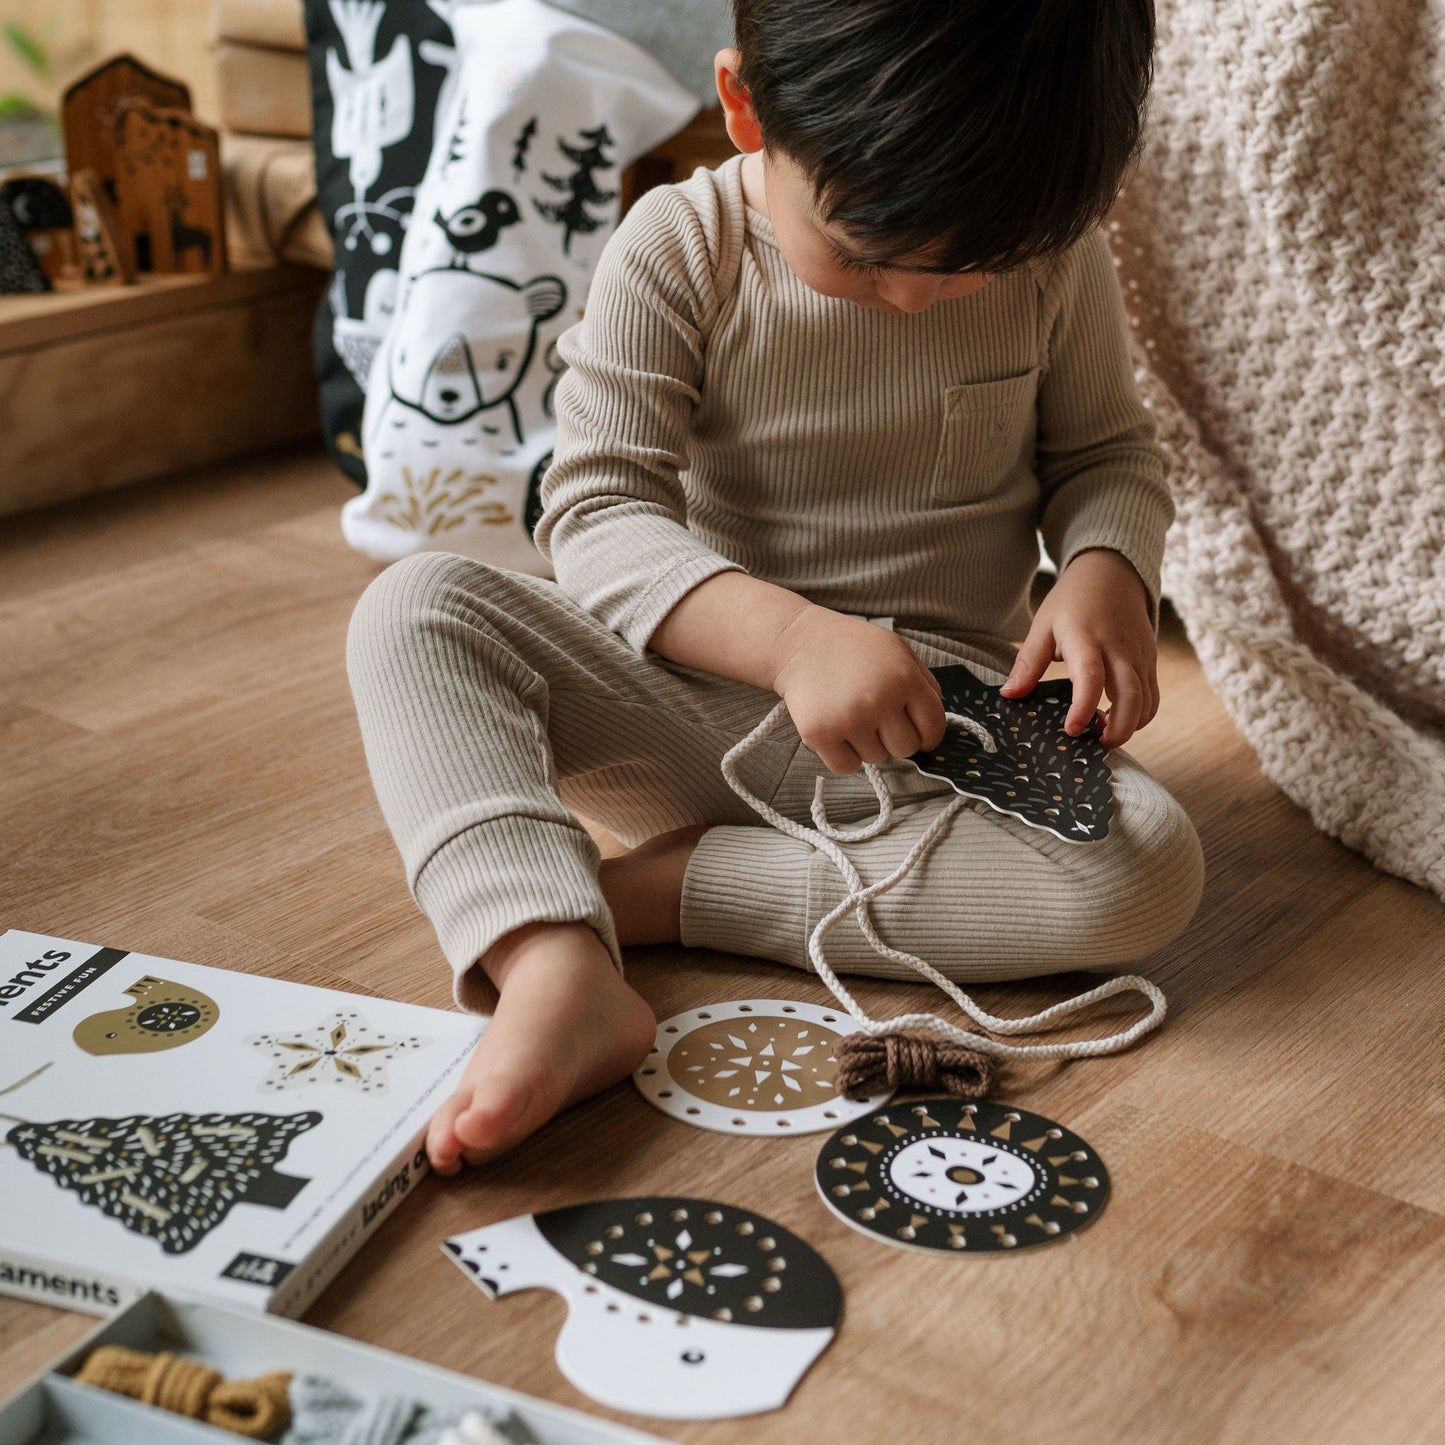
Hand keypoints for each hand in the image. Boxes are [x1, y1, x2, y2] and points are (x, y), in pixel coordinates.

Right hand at [770, 606, 946, 772]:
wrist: (799, 643)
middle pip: (906, 749)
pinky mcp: (820, 735)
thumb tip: (934, 723)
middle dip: (895, 739)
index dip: (928, 735)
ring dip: (867, 744)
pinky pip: (847, 767)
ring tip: (851, 715)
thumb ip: (923, 683)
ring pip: (876, 758)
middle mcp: (879, 701)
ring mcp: (849, 720)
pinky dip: (844, 755)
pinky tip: (837, 730)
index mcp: (905, 679)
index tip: (918, 734)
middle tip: (878, 720)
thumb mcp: (898, 651)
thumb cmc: (852, 648)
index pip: (934, 728)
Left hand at [1000, 548, 1157, 747]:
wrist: (1112, 573)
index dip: (1083, 706)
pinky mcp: (1149, 660)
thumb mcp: (1043, 625)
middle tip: (1098, 745)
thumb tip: (1009, 695)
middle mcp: (1118, 649)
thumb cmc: (1072, 601)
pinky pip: (1152, 694)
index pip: (1090, 677)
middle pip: (1130, 696)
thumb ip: (1028, 662)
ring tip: (1103, 734)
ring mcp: (1139, 655)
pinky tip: (1115, 718)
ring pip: (1147, 700)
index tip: (1071, 730)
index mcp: (1086, 639)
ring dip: (1130, 724)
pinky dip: (1140, 714)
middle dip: (1119, 729)